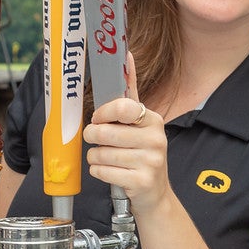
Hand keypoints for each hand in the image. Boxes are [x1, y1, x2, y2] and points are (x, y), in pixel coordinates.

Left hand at [85, 95, 169, 213]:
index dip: (103, 113)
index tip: (97, 118)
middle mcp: (155, 139)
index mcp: (154, 121)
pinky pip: (102, 171)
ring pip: (101, 154)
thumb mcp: (140, 125)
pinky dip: (98, 171)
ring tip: (104, 158)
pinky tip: (108, 171)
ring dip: (94, 157)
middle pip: (106, 132)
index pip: (122, 107)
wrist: (155, 193)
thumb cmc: (141, 154)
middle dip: (93, 136)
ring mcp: (150, 162)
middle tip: (94, 139)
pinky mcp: (141, 181)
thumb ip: (129, 95)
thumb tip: (125, 55)